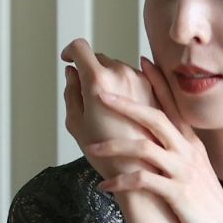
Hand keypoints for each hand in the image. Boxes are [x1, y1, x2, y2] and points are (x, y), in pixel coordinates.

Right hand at [61, 38, 161, 180]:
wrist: (144, 173)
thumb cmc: (108, 156)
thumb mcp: (77, 125)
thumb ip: (71, 93)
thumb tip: (72, 73)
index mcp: (99, 80)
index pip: (80, 48)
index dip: (70, 51)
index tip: (68, 59)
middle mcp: (122, 73)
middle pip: (100, 60)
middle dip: (90, 71)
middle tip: (86, 97)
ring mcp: (141, 80)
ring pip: (119, 69)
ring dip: (110, 81)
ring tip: (108, 112)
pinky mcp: (155, 90)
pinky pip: (135, 80)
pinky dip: (126, 89)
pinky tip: (125, 111)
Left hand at [86, 56, 222, 222]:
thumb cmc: (206, 212)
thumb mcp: (196, 176)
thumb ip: (181, 158)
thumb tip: (161, 148)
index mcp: (192, 146)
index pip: (173, 105)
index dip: (158, 82)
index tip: (140, 61)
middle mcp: (189, 153)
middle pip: (155, 117)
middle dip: (126, 103)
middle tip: (99, 91)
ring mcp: (184, 173)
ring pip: (146, 147)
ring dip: (115, 145)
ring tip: (90, 146)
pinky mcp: (179, 195)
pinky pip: (145, 182)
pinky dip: (122, 181)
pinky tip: (104, 185)